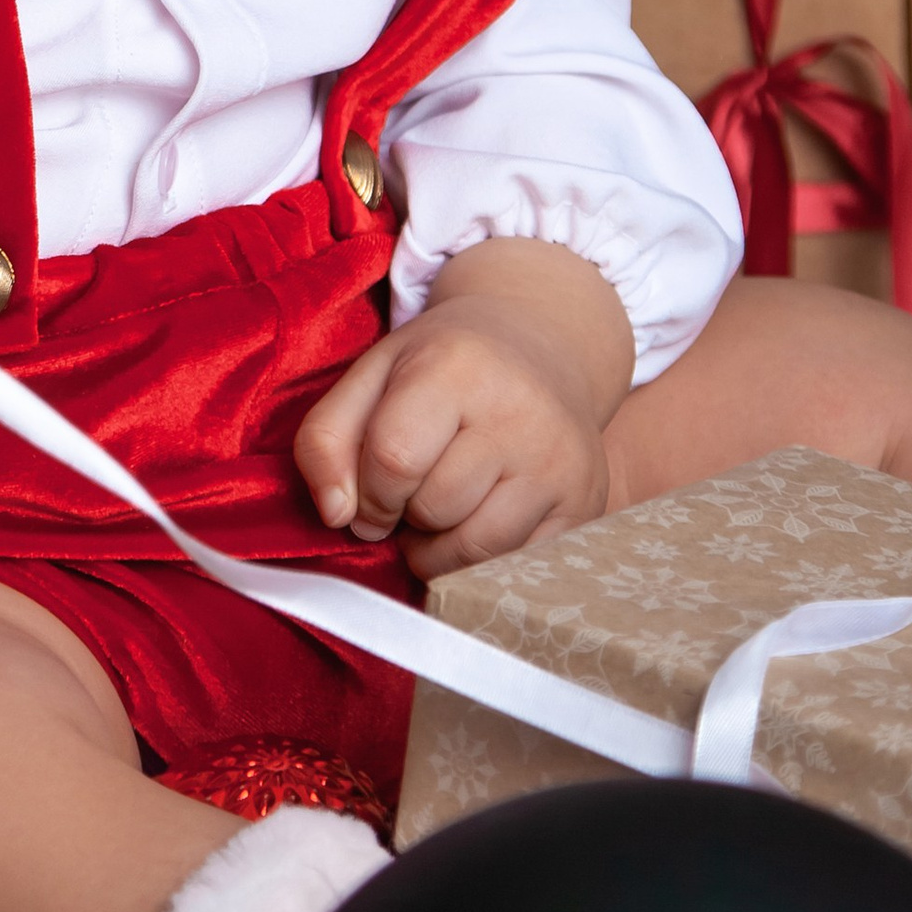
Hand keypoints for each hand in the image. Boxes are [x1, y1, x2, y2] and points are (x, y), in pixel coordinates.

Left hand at [292, 239, 631, 579]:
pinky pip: (515, 567)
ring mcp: (561, 462)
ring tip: (443, 507)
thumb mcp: (373, 374)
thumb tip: (336, 515)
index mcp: (459, 366)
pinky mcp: (585, 504)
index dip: (368, 489)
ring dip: (440, 547)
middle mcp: (522, 413)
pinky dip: (480, 561)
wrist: (543, 344)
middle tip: (417, 486)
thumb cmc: (444, 366)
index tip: (373, 487)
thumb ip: (326, 439)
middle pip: (435, 508)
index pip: (393, 459)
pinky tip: (477, 520)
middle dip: (407, 513)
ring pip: (475, 548)